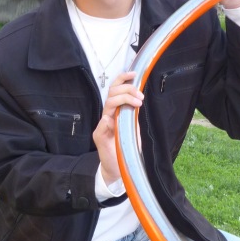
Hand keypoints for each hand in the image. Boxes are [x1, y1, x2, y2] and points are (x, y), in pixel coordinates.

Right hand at [93, 71, 143, 185]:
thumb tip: (139, 98)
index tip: (134, 74)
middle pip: (112, 93)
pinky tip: (111, 120)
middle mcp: (108, 115)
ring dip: (122, 100)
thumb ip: (133, 115)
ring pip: (108, 104)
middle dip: (127, 89)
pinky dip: (105, 122)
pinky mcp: (99, 138)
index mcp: (116, 111)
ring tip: (137, 103)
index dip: (123, 79)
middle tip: (140, 96)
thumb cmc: (125, 147)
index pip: (116, 89)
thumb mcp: (133, 128)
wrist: (117, 167)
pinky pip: (100, 127)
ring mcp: (103, 126)